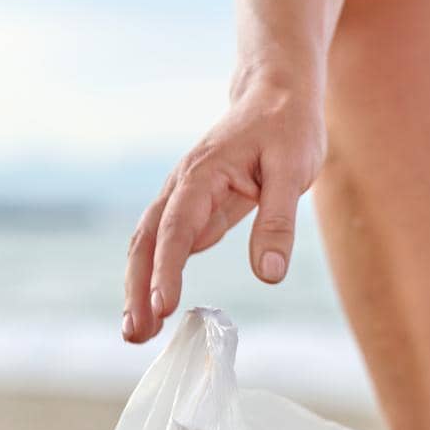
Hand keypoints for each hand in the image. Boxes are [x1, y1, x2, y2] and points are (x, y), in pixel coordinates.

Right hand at [123, 72, 325, 342]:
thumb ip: (278, 222)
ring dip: (140, 287)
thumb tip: (269, 274)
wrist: (277, 94)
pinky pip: (168, 245)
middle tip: (136, 334)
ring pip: (151, 245)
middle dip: (137, 288)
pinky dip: (156, 275)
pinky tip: (156, 307)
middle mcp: (182, 186)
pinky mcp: (196, 209)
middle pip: (148, 241)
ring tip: (138, 333)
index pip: (177, 228)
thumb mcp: (293, 171)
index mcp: (202, 174)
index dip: (168, 270)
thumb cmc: (287, 129)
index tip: (164, 307)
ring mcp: (185, 198)